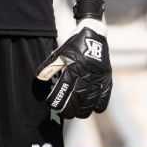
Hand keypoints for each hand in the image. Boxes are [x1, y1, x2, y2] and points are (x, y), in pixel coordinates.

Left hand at [33, 0, 111, 117]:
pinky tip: (93, 108)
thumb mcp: (59, 53)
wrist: (93, 33)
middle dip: (70, 109)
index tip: (52, 106)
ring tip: (77, 113)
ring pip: (92, 100)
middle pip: (79, 97)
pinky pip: (105, 96)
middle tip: (65, 114)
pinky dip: (99, 105)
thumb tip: (39, 80)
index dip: (58, 100)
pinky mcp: (107, 77)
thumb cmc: (72, 45)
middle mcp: (88, 71)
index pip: (64, 87)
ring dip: (84, 110)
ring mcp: (99, 76)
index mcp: (74, 65)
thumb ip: (50, 67)